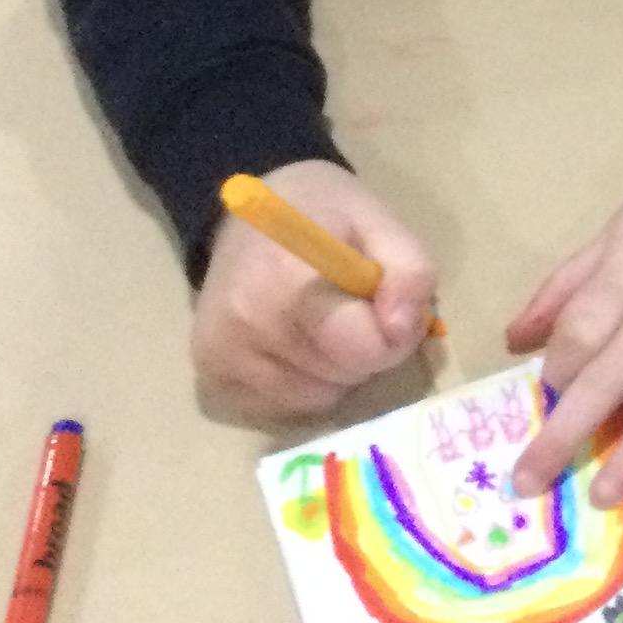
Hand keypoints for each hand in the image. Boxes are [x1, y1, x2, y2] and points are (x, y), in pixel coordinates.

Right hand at [192, 159, 435, 417]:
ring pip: (317, 398)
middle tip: (350, 305)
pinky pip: (286, 406)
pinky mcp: (213, 378)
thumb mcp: (381, 223)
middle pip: (344, 376)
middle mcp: (246, 324)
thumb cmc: (321, 216)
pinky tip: (295, 341)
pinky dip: (304, 383)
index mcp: (288, 278)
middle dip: (364, 348)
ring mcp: (222, 356)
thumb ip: (410, 271)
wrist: (246, 215)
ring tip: (322, 321)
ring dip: (336, 370)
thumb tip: (401, 330)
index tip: (382, 300)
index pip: (366, 350)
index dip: (392, 331)